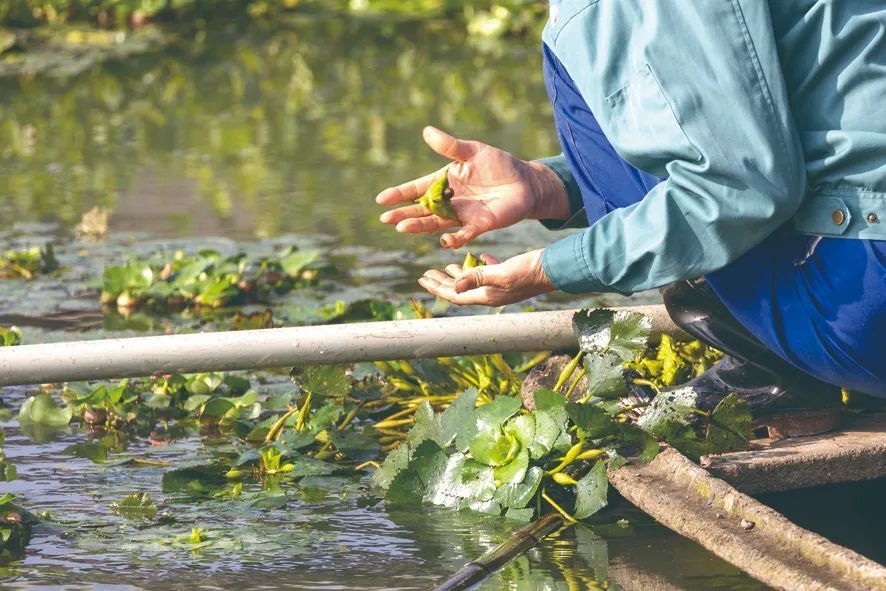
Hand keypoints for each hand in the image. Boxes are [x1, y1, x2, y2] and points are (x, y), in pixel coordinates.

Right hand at [376, 127, 569, 248]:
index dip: (399, 194)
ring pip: (436, 223)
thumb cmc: (498, 165)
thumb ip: (450, 147)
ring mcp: (462, 215)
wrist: (524, 182)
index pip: (417, 189)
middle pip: (422, 209)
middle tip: (385, 219)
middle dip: (403, 213)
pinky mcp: (479, 225)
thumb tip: (426, 132)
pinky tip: (443, 240)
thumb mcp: (473, 151)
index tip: (381, 199)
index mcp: (444, 182)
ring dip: (420, 226)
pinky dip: (454, 238)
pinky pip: (463, 234)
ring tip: (402, 227)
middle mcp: (449, 201)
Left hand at [418, 250, 554, 305]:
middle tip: (426, 274)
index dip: (437, 288)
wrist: (555, 269)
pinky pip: (490, 272)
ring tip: (447, 267)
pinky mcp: (510, 276)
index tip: (422, 279)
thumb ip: (478, 278)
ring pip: (474, 281)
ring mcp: (502, 286)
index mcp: (486, 296)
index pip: (455, 295)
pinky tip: (478, 256)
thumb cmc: (529, 271)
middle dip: (442, 282)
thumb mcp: (501, 274)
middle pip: (460, 290)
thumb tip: (454, 285)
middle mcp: (492, 294)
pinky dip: (480, 266)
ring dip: (459, 274)